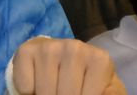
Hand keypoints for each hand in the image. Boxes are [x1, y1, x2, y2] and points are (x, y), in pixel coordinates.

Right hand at [11, 37, 126, 94]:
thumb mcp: (106, 89)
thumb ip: (111, 94)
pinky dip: (28, 92)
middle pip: (67, 94)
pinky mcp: (26, 50)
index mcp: (99, 59)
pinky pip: (25, 87)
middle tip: (64, 91)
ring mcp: (48, 47)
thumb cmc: (86, 81)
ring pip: (45, 91)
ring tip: (53, 90)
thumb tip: (105, 93)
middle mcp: (74, 48)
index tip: (83, 92)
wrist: (60, 61)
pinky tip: (36, 84)